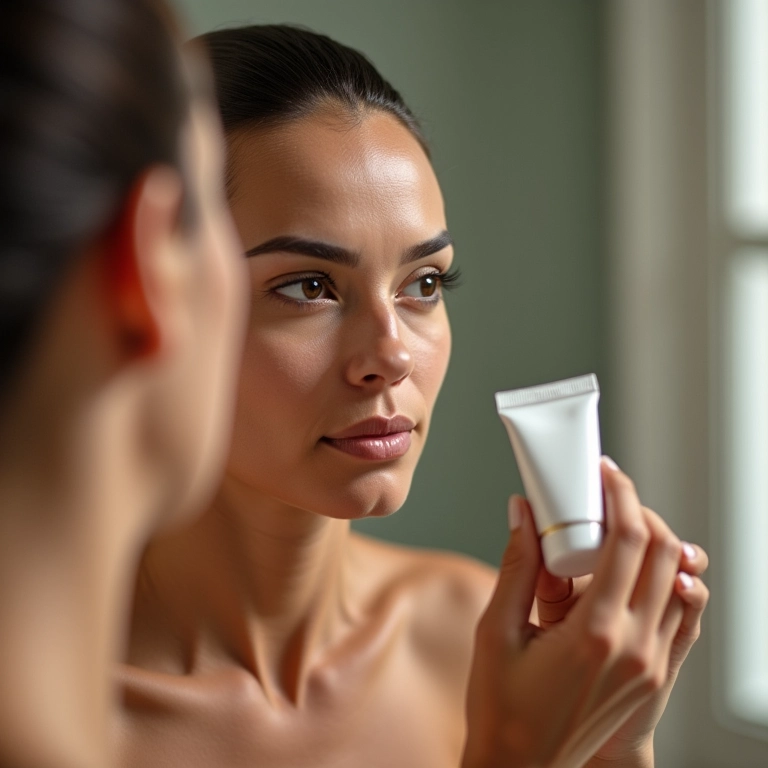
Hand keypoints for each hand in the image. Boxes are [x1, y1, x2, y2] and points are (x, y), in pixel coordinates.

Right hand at [461, 459, 708, 767]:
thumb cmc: (501, 705)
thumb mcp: (496, 629)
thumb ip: (517, 565)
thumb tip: (522, 511)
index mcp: (594, 633)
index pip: (628, 541)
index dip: (620, 495)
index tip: (605, 472)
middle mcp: (635, 648)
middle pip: (664, 552)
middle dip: (641, 510)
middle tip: (609, 495)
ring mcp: (652, 666)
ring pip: (680, 581)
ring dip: (658, 542)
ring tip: (621, 528)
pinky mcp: (656, 678)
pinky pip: (684, 617)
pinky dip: (675, 583)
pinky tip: (644, 570)